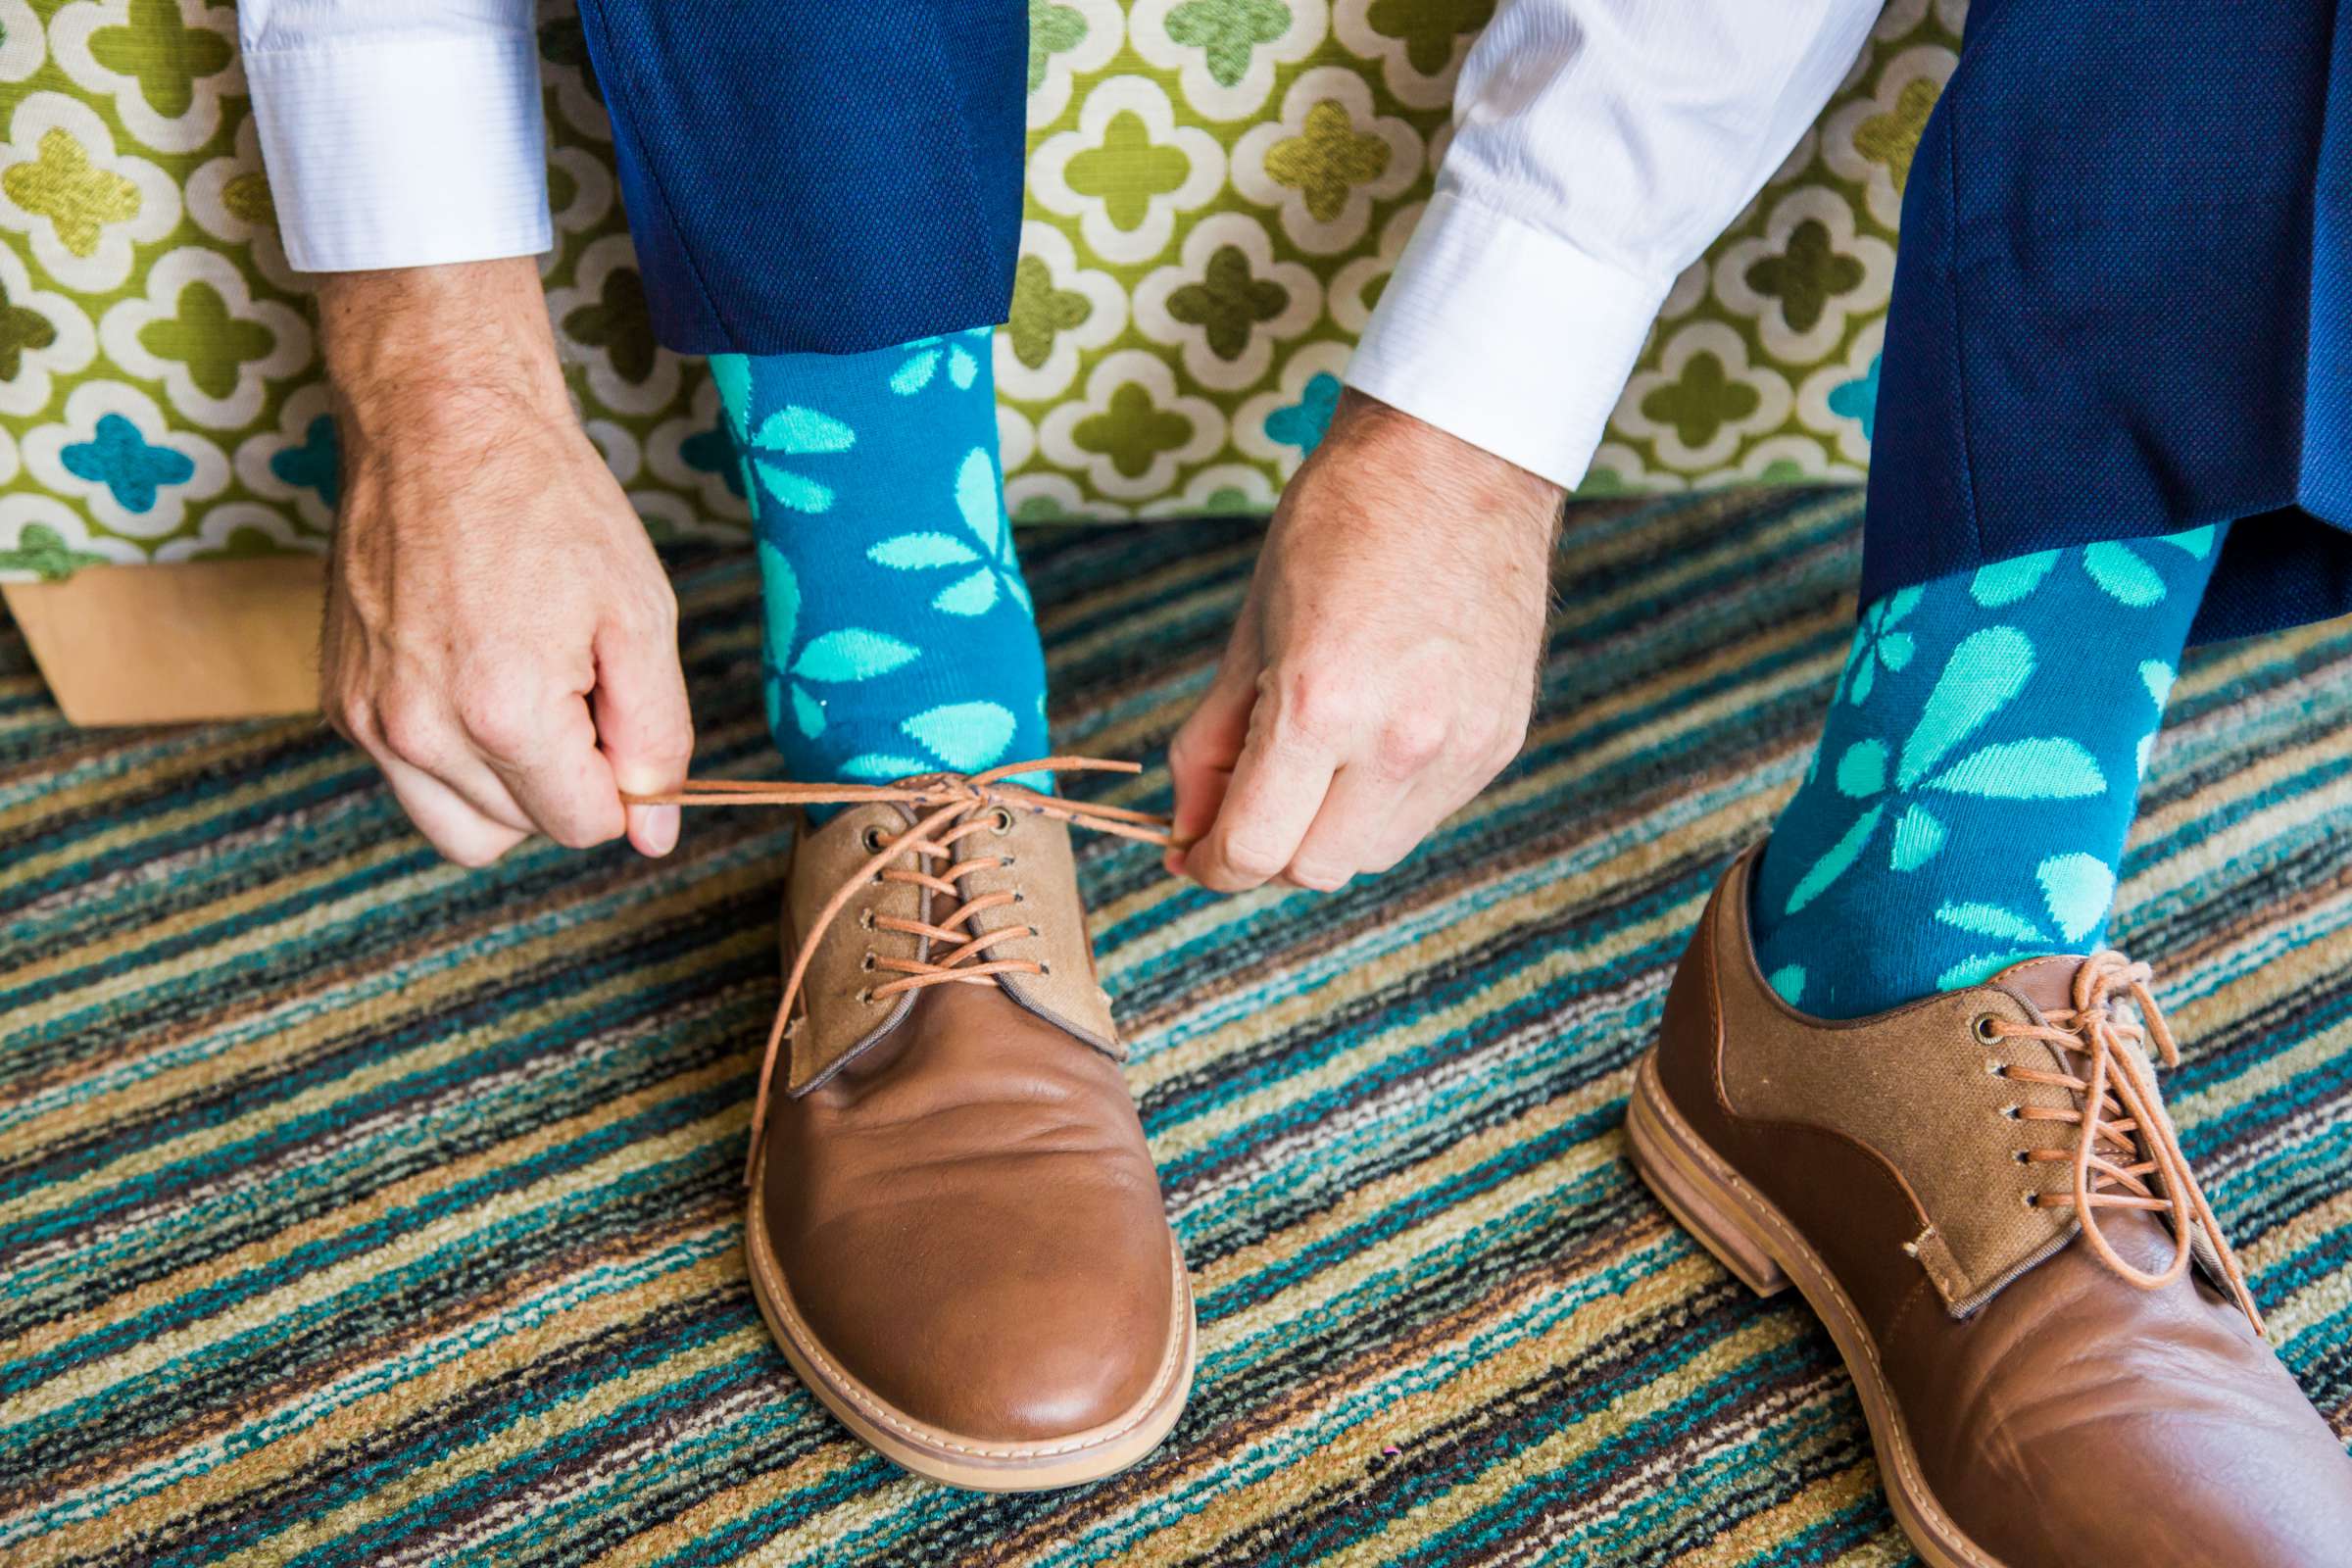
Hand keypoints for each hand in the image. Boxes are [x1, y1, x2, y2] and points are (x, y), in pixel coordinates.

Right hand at [316, 259, 690, 866]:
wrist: (440, 422)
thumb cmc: (548, 505)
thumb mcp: (640, 615)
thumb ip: (657, 737)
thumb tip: (656, 836)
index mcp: (503, 712)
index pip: (583, 826)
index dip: (620, 780)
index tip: (615, 707)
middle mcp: (419, 730)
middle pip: (524, 830)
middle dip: (566, 775)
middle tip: (571, 677)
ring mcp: (367, 720)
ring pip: (463, 827)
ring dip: (510, 783)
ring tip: (525, 684)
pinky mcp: (340, 702)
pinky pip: (413, 781)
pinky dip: (456, 755)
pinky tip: (475, 671)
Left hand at [1168, 390, 1560, 892]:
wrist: (1456, 461)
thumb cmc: (1339, 526)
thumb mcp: (1249, 632)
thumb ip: (1212, 744)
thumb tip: (1185, 830)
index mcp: (1319, 706)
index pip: (1254, 851)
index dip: (1209, 865)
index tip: (1191, 853)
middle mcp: (1400, 743)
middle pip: (1313, 870)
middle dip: (1266, 849)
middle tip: (1244, 800)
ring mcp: (1460, 748)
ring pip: (1372, 854)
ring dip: (1327, 830)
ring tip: (1315, 755)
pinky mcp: (1499, 742)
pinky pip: (1424, 813)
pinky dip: (1383, 799)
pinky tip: (1372, 734)